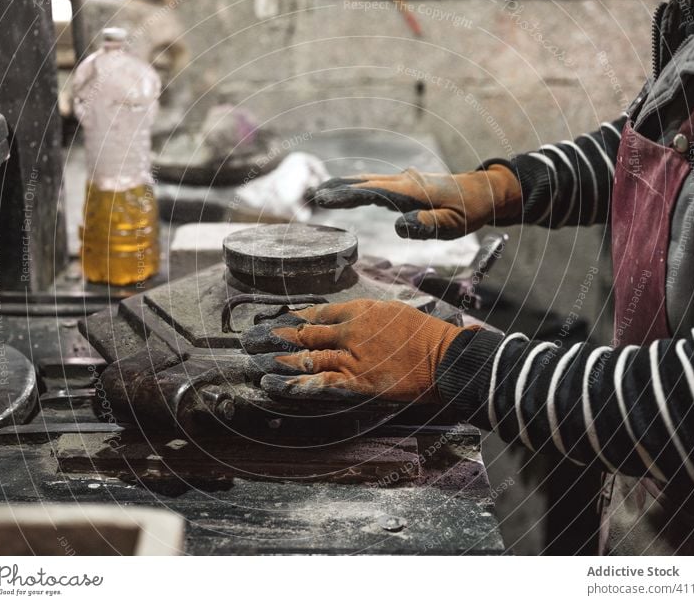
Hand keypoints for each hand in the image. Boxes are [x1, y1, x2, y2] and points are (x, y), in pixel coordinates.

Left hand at [241, 299, 466, 402]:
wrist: (445, 357)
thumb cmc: (425, 334)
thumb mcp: (392, 311)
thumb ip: (365, 316)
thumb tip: (343, 320)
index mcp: (359, 310)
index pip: (315, 313)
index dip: (290, 319)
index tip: (272, 322)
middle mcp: (350, 331)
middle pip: (303, 333)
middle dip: (272, 336)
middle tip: (247, 339)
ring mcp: (352, 357)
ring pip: (304, 356)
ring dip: (274, 358)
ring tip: (250, 359)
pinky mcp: (356, 382)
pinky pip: (318, 382)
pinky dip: (293, 383)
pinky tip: (271, 382)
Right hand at [310, 164, 520, 239]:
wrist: (484, 192)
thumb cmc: (469, 211)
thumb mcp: (452, 224)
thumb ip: (426, 223)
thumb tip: (398, 225)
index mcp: (411, 191)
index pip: (371, 191)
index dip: (346, 195)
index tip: (324, 197)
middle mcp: (404, 181)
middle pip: (364, 182)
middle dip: (337, 187)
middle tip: (313, 193)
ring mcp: (405, 181)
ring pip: (369, 181)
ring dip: (345, 185)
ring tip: (322, 191)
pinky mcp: (407, 185)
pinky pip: (377, 184)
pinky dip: (359, 186)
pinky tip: (351, 190)